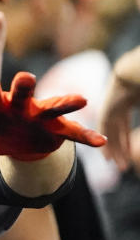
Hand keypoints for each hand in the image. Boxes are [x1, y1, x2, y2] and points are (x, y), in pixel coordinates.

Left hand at [0, 71, 105, 159]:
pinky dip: (86, 137)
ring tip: (80, 99)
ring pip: (52, 106)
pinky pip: (74, 133)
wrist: (18, 140)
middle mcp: (19, 106)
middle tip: (26, 76)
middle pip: (22, 94)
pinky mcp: (58, 130)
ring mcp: (40, 116)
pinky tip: (99, 143)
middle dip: (24, 87)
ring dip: (64, 103)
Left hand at [99, 49, 139, 170]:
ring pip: (109, 133)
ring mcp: (110, 106)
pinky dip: (105, 142)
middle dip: (121, 149)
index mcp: (131, 101)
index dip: (127, 142)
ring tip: (116, 165)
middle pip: (117, 133)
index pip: (125, 128)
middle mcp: (118, 106)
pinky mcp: (106, 108)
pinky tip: (106, 156)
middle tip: (123, 166)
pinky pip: (103, 129)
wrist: (137, 73)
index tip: (130, 157)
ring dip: (113, 150)